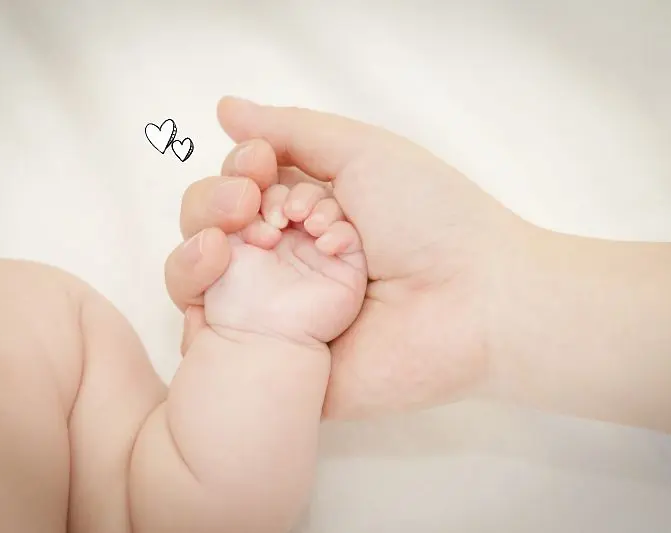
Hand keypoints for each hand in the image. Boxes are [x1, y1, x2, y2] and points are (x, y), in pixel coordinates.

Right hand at [166, 97, 524, 417]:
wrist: (473, 300)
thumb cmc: (431, 217)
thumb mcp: (363, 152)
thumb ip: (292, 131)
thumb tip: (224, 109)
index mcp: (309, 214)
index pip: (241, 188)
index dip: (236, 171)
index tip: (258, 166)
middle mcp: (288, 261)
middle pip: (211, 228)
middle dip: (217, 203)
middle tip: (255, 207)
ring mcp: (278, 313)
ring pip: (200, 277)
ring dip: (202, 245)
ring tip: (254, 241)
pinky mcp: (276, 360)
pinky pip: (210, 339)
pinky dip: (198, 303)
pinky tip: (221, 276)